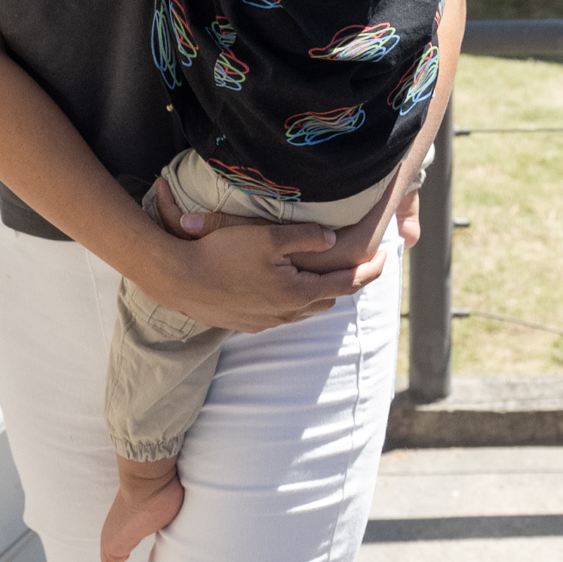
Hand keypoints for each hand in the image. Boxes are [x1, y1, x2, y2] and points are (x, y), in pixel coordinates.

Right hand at [141, 212, 380, 333]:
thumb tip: (335, 242)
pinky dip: (293, 301)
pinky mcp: (245, 324)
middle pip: (327, 300)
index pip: (346, 285)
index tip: (385, 258)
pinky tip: (285, 288)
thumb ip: (307, 238)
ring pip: (304, 310)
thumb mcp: (269, 237)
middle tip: (359, 266)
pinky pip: (280, 315)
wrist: (177, 279)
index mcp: (296, 292)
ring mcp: (264, 323)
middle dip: (346, 284)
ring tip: (325, 276)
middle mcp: (285, 313)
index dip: (369, 272)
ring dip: (319, 294)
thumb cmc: (222, 254)